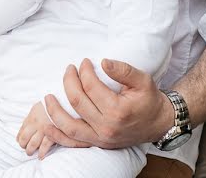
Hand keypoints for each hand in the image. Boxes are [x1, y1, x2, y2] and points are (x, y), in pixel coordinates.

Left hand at [16, 101, 56, 158]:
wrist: (63, 102)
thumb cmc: (50, 105)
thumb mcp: (37, 108)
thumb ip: (30, 118)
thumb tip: (23, 129)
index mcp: (31, 117)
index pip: (21, 131)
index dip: (19, 138)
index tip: (19, 142)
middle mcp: (35, 124)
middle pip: (25, 138)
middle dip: (23, 145)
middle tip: (25, 148)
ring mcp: (44, 129)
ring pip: (33, 144)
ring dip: (30, 150)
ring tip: (30, 153)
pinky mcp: (53, 133)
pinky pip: (45, 146)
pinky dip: (42, 152)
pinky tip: (40, 156)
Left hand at [40, 59, 173, 148]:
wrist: (158, 123)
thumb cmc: (149, 100)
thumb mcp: (143, 80)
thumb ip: (123, 70)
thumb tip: (103, 62)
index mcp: (118, 110)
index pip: (91, 86)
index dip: (84, 71)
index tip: (84, 62)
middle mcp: (107, 127)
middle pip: (77, 101)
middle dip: (69, 81)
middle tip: (69, 69)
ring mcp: (100, 138)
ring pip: (69, 126)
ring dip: (54, 111)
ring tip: (47, 97)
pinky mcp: (97, 144)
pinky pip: (72, 143)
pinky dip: (57, 136)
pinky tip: (46, 126)